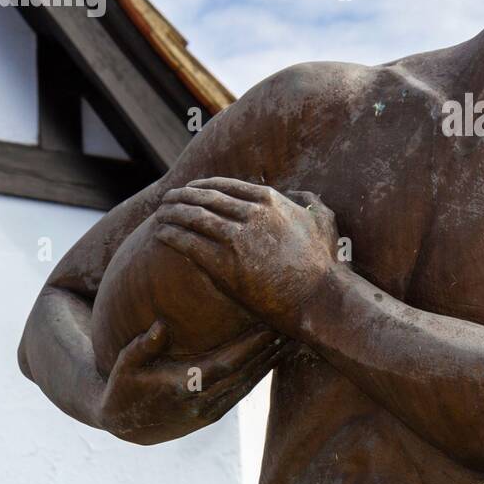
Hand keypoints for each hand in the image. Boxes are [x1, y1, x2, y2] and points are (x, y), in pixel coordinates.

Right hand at [98, 321, 285, 444]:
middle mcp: (201, 402)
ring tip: (291, 337)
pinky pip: (243, 390)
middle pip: (245, 374)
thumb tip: (160, 326)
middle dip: (269, 350)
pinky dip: (260, 373)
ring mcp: (210, 411)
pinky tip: (274, 356)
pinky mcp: (215, 414)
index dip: (250, 347)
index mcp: (182, 387)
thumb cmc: (125, 387)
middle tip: (293, 324)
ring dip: (270, 361)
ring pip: (249, 384)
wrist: (127, 426)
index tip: (269, 326)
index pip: (226, 365)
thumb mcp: (124, 365)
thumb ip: (142, 347)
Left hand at [152, 178, 339, 332]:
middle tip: (167, 198)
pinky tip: (161, 234)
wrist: (317, 298)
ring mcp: (237, 239)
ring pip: (193, 218)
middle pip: (205, 198)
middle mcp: (251, 214)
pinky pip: (189, 244)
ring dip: (172, 213)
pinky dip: (172, 236)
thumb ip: (311, 201)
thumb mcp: (324, 222)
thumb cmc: (323, 264)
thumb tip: (300, 193)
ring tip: (159, 215)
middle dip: (182, 196)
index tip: (190, 189)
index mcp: (271, 201)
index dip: (203, 185)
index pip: (226, 185)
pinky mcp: (225, 265)